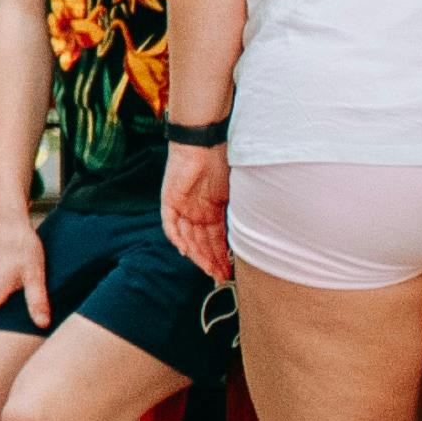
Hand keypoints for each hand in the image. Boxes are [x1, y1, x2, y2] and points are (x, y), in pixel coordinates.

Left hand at [161, 142, 231, 283]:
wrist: (205, 143)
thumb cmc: (224, 162)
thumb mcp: (236, 193)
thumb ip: (237, 213)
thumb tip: (251, 235)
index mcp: (212, 210)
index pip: (216, 239)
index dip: (222, 256)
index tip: (229, 271)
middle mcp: (196, 212)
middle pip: (202, 242)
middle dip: (212, 261)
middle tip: (221, 277)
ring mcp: (182, 207)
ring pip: (188, 238)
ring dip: (198, 255)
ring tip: (209, 270)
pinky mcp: (169, 201)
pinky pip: (170, 225)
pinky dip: (177, 238)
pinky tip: (186, 252)